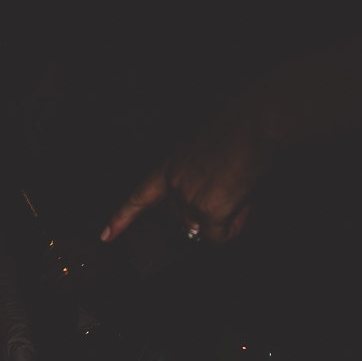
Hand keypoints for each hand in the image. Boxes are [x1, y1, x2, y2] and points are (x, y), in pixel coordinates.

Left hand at [101, 106, 266, 243]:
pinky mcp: (208, 209)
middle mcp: (174, 183)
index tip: (106, 236)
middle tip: (233, 194)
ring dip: (225, 220)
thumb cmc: (240, 134)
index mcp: (171, 167)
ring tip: (242, 193)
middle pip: (183, 220)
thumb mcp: (207, 158)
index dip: (122, 219)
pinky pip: (217, 237)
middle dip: (208, 216)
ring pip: (202, 230)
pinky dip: (232, 230)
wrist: (255, 123)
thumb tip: (210, 217)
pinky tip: (243, 209)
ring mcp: (189, 197)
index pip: (139, 197)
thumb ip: (200, 184)